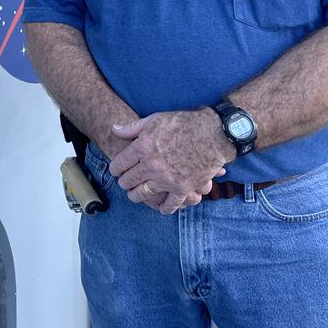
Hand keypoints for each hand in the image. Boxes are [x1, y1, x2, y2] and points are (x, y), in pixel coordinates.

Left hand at [108, 109, 229, 214]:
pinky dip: (163, 208)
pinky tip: (159, 207)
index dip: (115, 169)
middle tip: (124, 182)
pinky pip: (169, 204)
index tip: (116, 170)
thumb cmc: (182, 123)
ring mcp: (166, 179)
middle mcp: (151, 165)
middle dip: (123, 182)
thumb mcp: (154, 120)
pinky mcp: (182, 189)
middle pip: (128, 181)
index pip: (119, 164)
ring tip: (135, 194)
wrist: (213, 132)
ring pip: (142, 194)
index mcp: (142, 147)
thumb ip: (132, 128)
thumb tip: (114, 129)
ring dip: (136, 196)